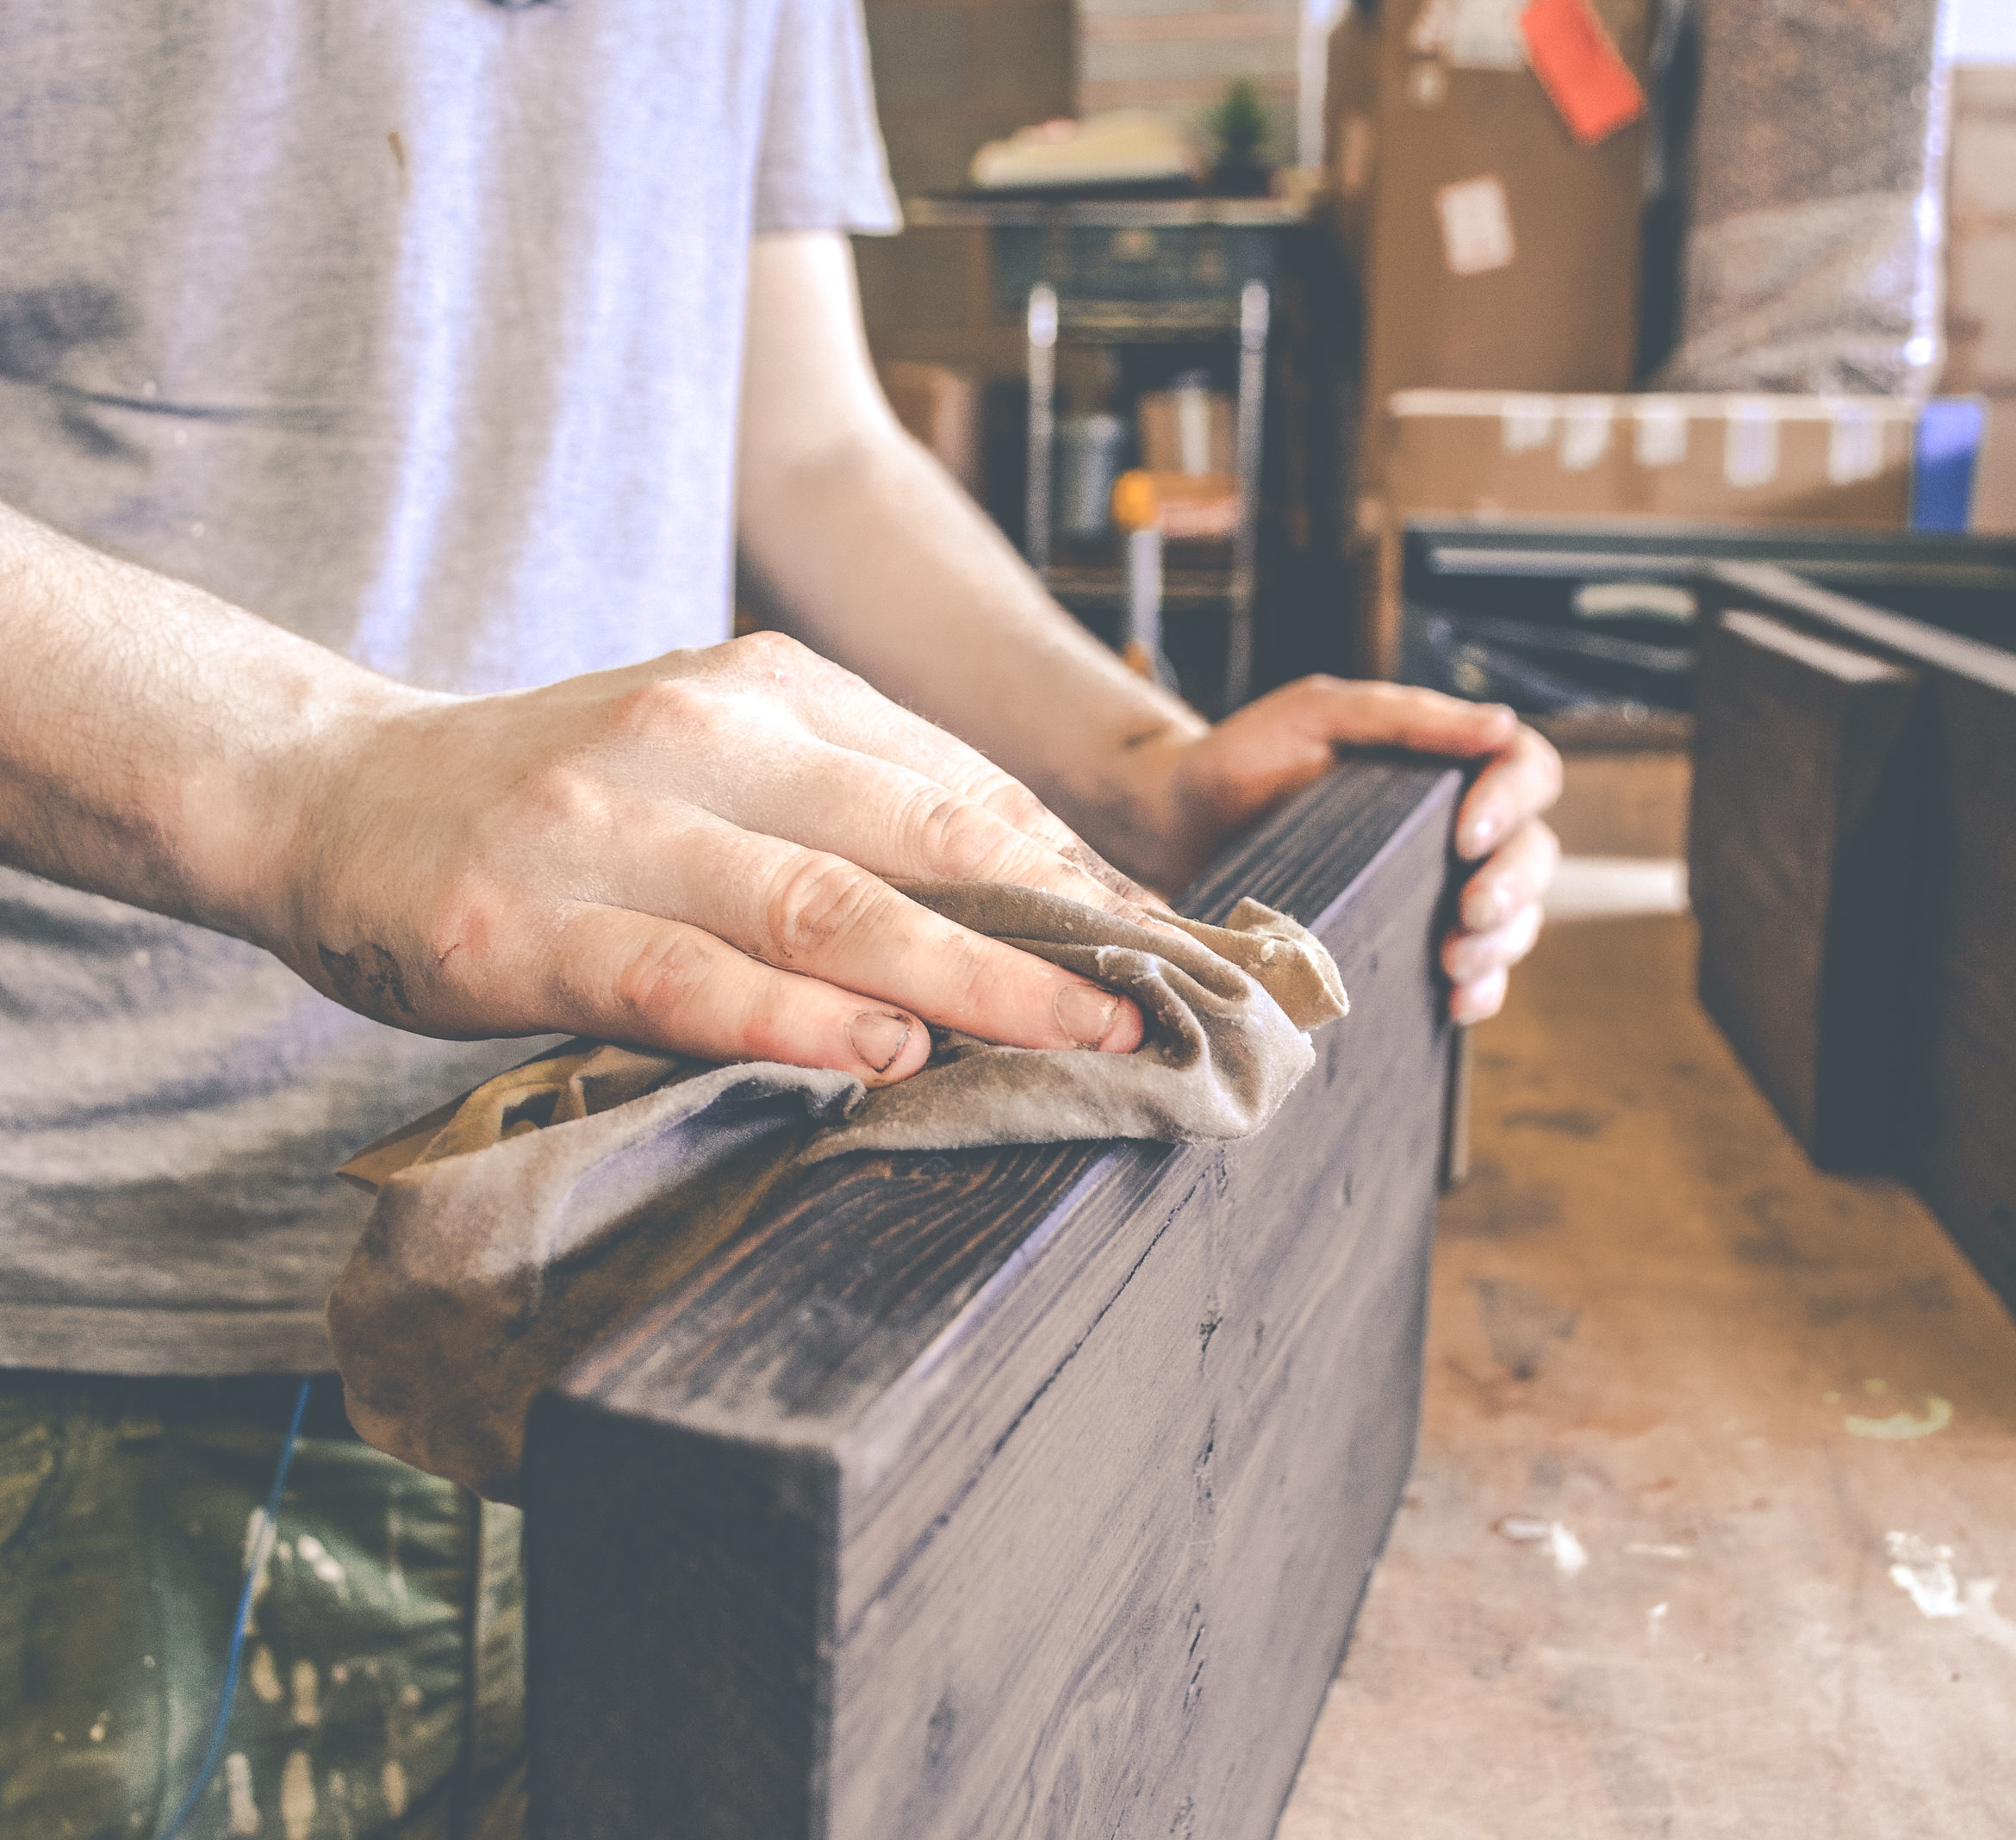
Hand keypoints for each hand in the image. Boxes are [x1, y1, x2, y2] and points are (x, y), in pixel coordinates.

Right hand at [272, 632, 1164, 1083]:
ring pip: (818, 902)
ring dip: (962, 978)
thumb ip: (851, 804)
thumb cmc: (560, 794)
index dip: (1074, 874)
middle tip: (1157, 1006)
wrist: (333, 791)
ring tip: (1071, 1036)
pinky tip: (878, 1054)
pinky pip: (681, 977)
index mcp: (765, 682)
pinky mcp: (524, 925)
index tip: (1169, 950)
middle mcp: (698, 728)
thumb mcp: (714, 753)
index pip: (958, 784)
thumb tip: (1031, 903)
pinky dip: (789, 1017)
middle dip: (1055, 931)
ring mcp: (608, 824)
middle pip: (916, 837)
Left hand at [1137, 679, 1560, 1023]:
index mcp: (1443, 763)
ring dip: (1501, 944)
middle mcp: (1452, 827)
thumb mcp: (1315, 715)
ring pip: (1515, 919)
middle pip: (1533, 853)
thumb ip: (1403, 717)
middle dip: (1513, 886)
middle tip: (1469, 911)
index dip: (1513, 801)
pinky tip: (1457, 1000)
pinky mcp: (1407, 944)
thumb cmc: (1246, 759)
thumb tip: (1499, 724)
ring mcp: (1435, 890)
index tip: (1465, 835)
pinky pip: (1473, 974)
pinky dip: (1479, 990)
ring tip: (1454, 960)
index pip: (1525, 769)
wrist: (1178, 828)